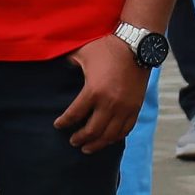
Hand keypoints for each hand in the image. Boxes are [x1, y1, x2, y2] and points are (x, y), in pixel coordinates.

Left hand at [53, 35, 146, 151]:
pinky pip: (125, 130)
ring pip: (110, 135)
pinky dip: (115, 137)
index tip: (58, 125)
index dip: (64, 123)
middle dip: (80, 138)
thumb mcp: (83, 53)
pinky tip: (107, 140)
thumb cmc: (107, 48)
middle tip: (73, 141)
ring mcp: (125, 108)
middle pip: (92, 131)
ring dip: (97, 144)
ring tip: (88, 148)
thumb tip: (60, 67)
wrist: (136, 46)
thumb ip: (69, 63)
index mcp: (93, 91)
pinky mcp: (136, 108)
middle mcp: (110, 104)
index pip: (75, 115)